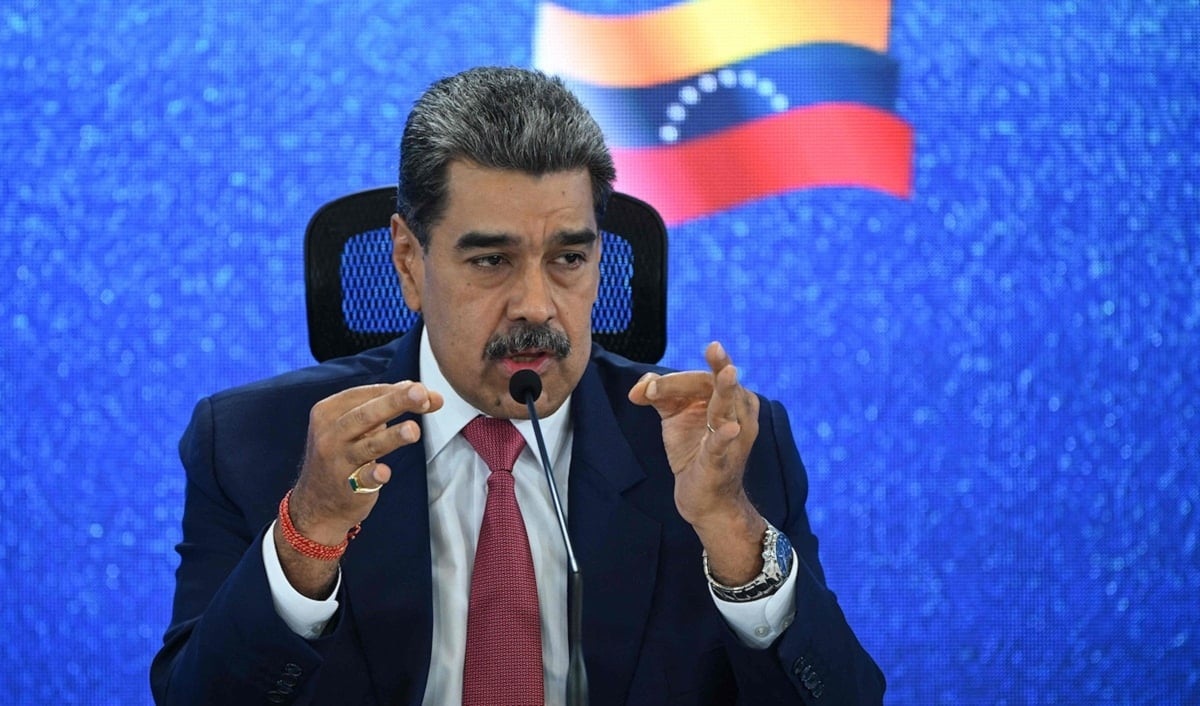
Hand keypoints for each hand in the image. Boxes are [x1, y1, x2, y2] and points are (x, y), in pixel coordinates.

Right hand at [288, 382, 443, 543]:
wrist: (318, 504)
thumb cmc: (343, 454)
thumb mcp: (356, 427)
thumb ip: (386, 406)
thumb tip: (424, 392)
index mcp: (329, 411)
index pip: (365, 395)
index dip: (396, 391)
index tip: (425, 392)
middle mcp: (329, 434)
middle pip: (365, 415)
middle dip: (395, 402)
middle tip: (421, 393)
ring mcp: (336, 461)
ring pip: (367, 446)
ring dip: (392, 436)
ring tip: (413, 430)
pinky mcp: (346, 487)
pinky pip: (361, 479)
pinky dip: (373, 474)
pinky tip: (384, 472)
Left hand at [627, 342, 760, 530]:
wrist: (704, 500)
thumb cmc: (693, 451)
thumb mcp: (674, 416)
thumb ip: (658, 393)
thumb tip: (638, 389)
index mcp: (724, 398)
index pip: (700, 379)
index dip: (673, 382)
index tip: (646, 393)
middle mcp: (735, 413)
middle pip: (714, 386)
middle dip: (692, 378)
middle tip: (713, 347)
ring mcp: (732, 437)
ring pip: (727, 408)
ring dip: (726, 391)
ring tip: (728, 373)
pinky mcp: (721, 461)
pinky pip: (723, 445)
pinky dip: (726, 435)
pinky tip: (730, 427)